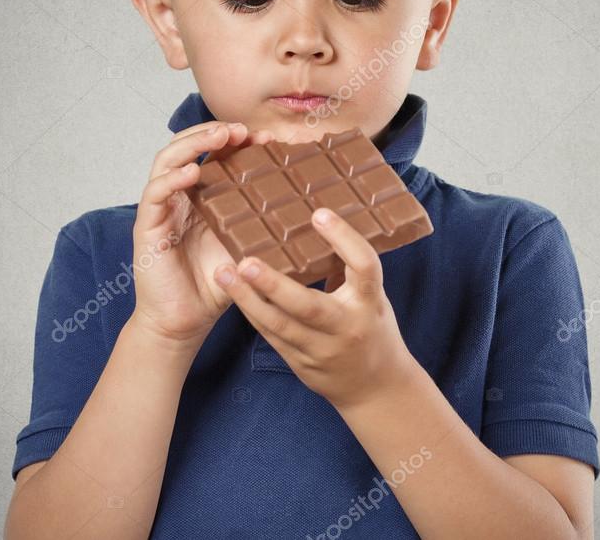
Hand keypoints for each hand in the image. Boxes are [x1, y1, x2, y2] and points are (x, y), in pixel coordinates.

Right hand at [129, 120, 274, 348]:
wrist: (185, 321)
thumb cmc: (215, 286)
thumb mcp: (247, 247)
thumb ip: (265, 225)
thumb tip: (312, 209)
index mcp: (202, 197)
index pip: (214, 155)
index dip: (236, 141)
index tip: (265, 137)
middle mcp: (179, 196)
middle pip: (187, 146)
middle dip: (213, 132)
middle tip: (241, 129)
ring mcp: (161, 209)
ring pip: (167, 160)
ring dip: (193, 143)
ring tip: (219, 137)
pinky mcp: (147, 227)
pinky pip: (155, 193)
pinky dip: (172, 178)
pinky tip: (193, 173)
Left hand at [213, 207, 417, 409]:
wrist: (375, 387)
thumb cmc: (372, 327)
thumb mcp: (372, 296)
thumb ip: (348, 267)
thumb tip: (319, 222)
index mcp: (371, 302)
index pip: (364, 267)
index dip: (344, 239)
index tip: (319, 214)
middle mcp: (346, 327)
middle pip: (309, 307)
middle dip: (274, 285)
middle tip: (246, 261)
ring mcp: (322, 350)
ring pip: (280, 325)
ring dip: (248, 299)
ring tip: (224, 273)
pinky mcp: (301, 364)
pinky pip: (272, 336)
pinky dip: (252, 313)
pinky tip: (234, 292)